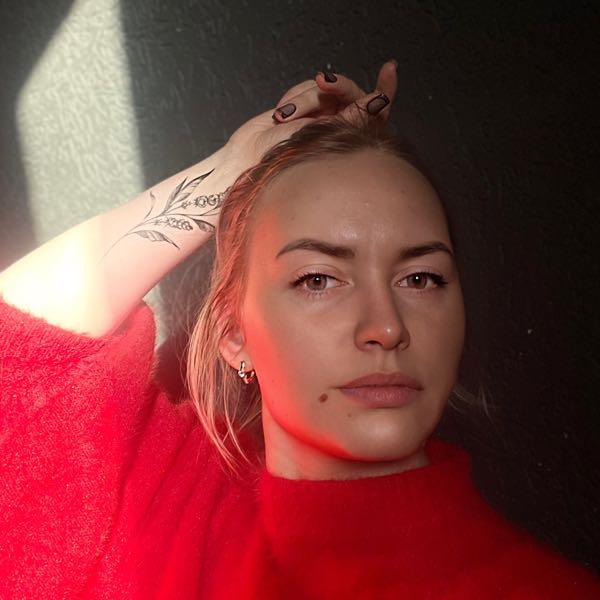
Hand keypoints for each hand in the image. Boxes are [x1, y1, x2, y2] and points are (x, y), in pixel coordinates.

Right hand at [224, 60, 397, 171]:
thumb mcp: (322, 137)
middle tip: (322, 82)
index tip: (389, 69)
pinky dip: (294, 97)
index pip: (376, 114)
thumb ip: (352, 118)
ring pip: (325, 90)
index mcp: (351, 141)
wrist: (249, 159)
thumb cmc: (285, 161)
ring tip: (283, 118)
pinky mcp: (304, 109)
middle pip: (350, 93)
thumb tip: (379, 101)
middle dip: (335, 86)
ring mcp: (321, 117)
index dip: (385, 90)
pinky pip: (306, 89)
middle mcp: (339, 127)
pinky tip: (279, 116)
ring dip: (305, 99)